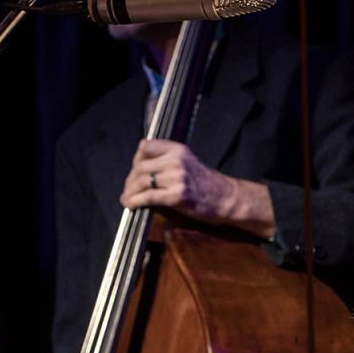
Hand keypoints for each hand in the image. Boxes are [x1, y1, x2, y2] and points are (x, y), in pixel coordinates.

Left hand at [119, 139, 274, 237]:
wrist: (226, 198)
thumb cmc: (206, 183)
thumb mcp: (187, 162)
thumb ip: (166, 160)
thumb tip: (139, 168)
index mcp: (178, 149)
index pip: (146, 147)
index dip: (136, 160)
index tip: (135, 171)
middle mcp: (176, 160)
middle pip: (140, 166)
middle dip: (130, 180)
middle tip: (128, 189)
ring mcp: (177, 177)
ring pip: (142, 182)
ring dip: (130, 192)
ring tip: (127, 199)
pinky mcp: (177, 196)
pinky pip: (148, 197)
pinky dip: (135, 201)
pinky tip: (131, 205)